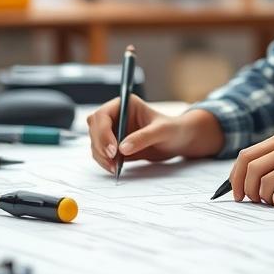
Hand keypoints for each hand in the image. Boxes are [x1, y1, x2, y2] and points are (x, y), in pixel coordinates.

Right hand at [86, 96, 223, 172]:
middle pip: (94, 129)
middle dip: (100, 146)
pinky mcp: (114, 145)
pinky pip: (101, 153)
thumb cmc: (173, 130)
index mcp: (125, 105)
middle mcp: (116, 116)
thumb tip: (123, 148)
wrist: (178, 141)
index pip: (103, 115)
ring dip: (101, 156)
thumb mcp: (161, 131)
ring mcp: (113, 131)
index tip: (113, 149)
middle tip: (112, 161)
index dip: (103, 132)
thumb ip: (143, 138)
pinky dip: (104, 162)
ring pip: (95, 143)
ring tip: (115, 168)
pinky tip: (115, 168)